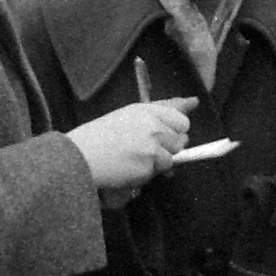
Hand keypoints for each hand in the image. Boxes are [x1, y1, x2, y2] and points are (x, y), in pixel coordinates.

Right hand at [67, 98, 195, 191]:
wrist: (81, 157)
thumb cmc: (99, 138)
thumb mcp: (127, 116)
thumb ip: (158, 113)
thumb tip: (193, 102)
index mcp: (146, 110)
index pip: (180, 118)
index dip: (177, 130)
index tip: (170, 134)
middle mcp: (153, 124)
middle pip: (182, 138)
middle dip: (171, 147)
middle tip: (149, 150)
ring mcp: (153, 144)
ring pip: (172, 157)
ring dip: (159, 163)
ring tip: (135, 160)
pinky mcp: (150, 163)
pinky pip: (160, 171)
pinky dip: (149, 173)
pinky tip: (130, 168)